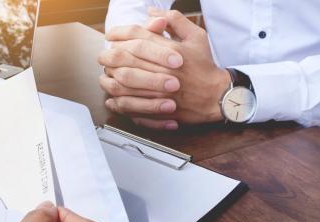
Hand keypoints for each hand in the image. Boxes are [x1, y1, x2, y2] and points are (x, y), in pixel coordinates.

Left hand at [98, 9, 230, 129]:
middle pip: (124, 58)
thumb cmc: (205, 66)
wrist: (216, 96)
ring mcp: (159, 91)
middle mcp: (163, 69)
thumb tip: (151, 13)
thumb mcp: (196, 36)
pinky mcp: (157, 109)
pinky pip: (130, 106)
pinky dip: (118, 102)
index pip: (136, 36)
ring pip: (122, 83)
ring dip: (109, 78)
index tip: (110, 36)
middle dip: (108, 55)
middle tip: (103, 56)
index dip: (119, 34)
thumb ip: (174, 20)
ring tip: (106, 76)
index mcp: (171, 50)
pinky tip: (113, 98)